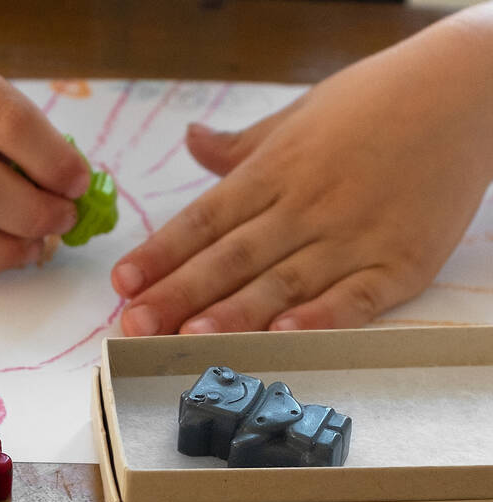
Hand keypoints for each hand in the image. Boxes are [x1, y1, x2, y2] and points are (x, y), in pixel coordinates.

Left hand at [112, 14, 492, 334]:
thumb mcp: (301, 114)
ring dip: (233, 313)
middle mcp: (306, 205)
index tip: (122, 282)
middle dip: (178, 294)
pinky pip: (354, 297)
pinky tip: (283, 336)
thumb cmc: (377, 103)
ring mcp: (353, 236)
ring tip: (189, 336)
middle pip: (231, 258)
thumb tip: (190, 140)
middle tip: (133, 325)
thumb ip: (242, 147)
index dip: (161, 253)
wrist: (471, 88)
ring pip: (282, 282)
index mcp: (276, 170)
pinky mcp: (400, 263)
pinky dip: (320, 317)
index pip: (204, 219)